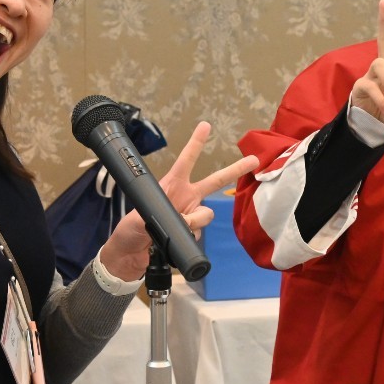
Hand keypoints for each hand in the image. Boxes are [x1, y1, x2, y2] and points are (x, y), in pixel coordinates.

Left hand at [100, 121, 257, 280]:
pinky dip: (189, 237)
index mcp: (171, 186)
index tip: (205, 126)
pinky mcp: (191, 233)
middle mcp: (185, 198)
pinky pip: (199, 233)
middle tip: (254, 160)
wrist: (129, 257)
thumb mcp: (140, 219)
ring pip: (205, 215)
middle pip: (214, 182)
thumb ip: (167, 218)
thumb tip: (190, 221)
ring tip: (175, 227)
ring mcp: (190, 216)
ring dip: (194, 221)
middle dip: (234, 170)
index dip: (195, 144)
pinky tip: (174, 241)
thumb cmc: (129, 232)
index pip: (186, 162)